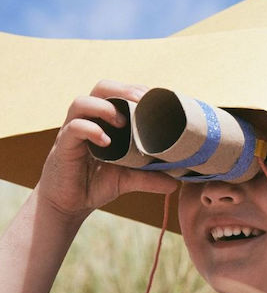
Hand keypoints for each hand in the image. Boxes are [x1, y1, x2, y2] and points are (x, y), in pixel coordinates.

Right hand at [36, 80, 177, 222]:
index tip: (157, 98)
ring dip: (105, 107)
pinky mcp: (64, 145)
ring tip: (123, 122)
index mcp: (104, 120)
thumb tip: (175, 183)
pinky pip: (74, 128)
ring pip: (82, 102)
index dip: (137, 90)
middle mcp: (88, 119)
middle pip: (102, 88)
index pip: (119, 93)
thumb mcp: (128, 180)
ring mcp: (73, 130)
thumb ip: (149, 178)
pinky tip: (106, 141)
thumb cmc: (96, 183)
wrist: (69, 203)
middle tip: (143, 102)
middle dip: (123, 90)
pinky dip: (90, 130)